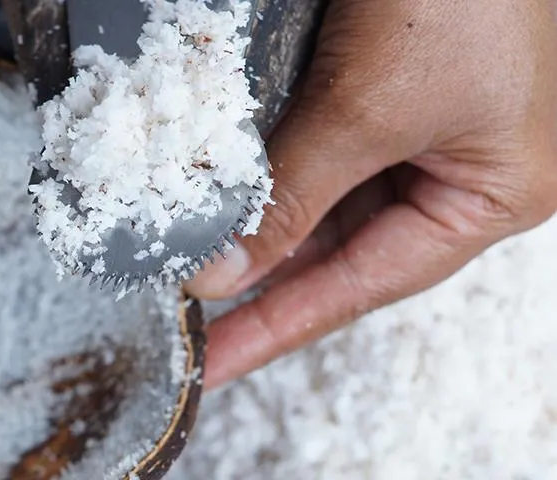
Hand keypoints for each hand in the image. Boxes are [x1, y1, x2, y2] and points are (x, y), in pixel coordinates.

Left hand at [186, 0, 556, 388]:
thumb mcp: (372, 106)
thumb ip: (294, 195)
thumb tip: (225, 269)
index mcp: (489, 194)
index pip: (363, 284)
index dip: (281, 327)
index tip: (216, 365)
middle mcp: (455, 169)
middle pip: (339, 246)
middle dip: (262, 273)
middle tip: (188, 307)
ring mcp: (418, 128)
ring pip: (322, 198)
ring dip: (258, 221)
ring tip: (192, 254)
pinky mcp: (382, 86)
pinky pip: (316, 146)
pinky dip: (268, 168)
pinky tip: (222, 188)